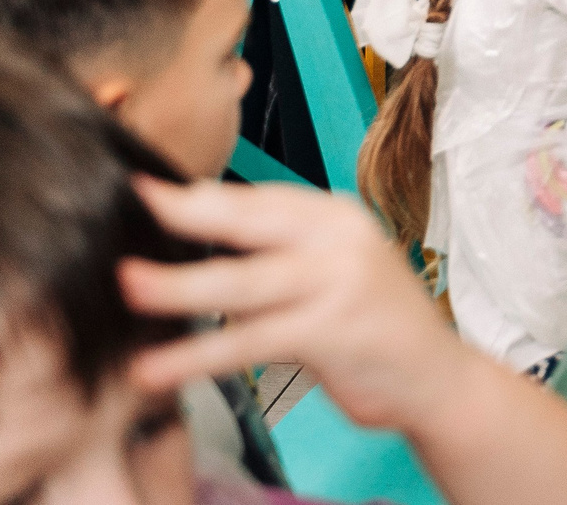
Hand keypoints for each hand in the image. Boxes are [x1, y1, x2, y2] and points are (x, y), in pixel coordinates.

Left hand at [121, 177, 470, 432]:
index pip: (260, 198)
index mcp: (337, 217)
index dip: (202, 194)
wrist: (437, 377)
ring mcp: (340, 282)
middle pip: (250, 223)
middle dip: (187, 215)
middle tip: (133, 209)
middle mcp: (341, 239)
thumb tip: (194, 246)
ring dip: (181, 286)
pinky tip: (159, 368)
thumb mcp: (330, 274)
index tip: (147, 189)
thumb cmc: (373, 327)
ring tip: (130, 288)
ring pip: (245, 281)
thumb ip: (278, 257)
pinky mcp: (333, 330)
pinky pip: (251, 341)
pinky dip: (199, 355)